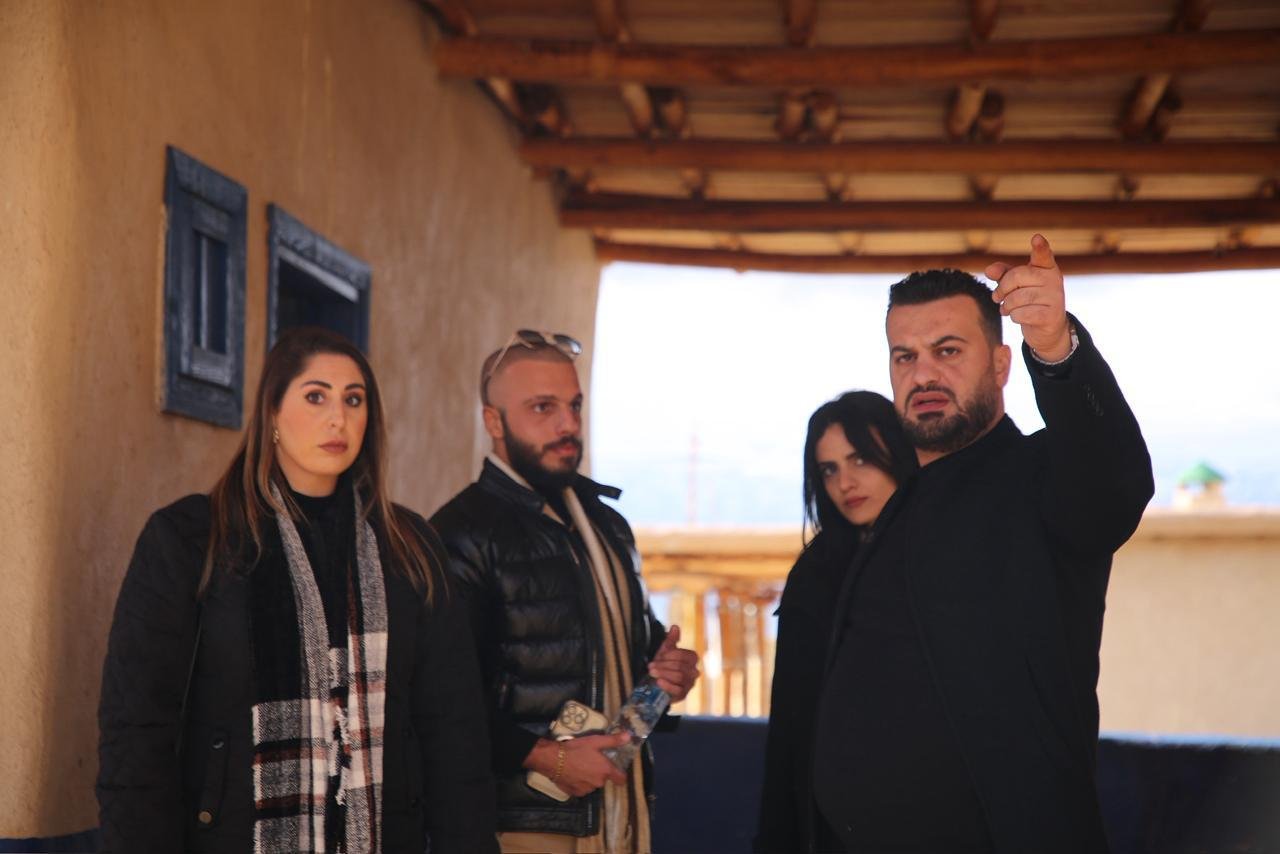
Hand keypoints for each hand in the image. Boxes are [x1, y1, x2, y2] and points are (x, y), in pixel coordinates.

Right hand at [524, 733, 629, 797]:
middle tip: (591, 760)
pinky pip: (581, 788)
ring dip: (589, 777)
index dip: (620, 774)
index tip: (616, 769)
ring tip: (579, 766)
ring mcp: (586, 790)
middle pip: (603, 779)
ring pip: (592, 784)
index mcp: (605, 771)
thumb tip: (629, 737)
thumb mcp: (595, 741)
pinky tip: (572, 774)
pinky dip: (579, 782)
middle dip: (599, 771)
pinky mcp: (575, 793)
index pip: (621, 779)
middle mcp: (598, 783)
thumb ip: (613, 740)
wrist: (553, 759)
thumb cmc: (576, 749)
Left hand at [648, 624, 699, 701]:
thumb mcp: (664, 651)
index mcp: (692, 658)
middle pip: (681, 666)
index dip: (669, 655)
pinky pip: (678, 690)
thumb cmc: (663, 665)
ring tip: (652, 672)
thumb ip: (670, 640)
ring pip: (680, 677)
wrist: (657, 683)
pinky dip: (667, 685)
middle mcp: (694, 671)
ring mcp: (690, 684)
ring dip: (664, 674)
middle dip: (664, 665)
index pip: (683, 655)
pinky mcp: (684, 695)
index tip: (658, 656)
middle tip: (651, 666)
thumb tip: (675, 626)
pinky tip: (659, 682)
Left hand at [985, 234, 1071, 360]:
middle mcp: (1054, 279)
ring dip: (1007, 306)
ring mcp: (1055, 297)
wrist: (1046, 328)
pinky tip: (1018, 317)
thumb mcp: (1015, 285)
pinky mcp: (1052, 315)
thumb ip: (1002, 274)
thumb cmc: (1028, 301)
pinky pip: (1021, 314)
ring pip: (1016, 298)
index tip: (1036, 238)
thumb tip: (989, 270)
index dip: (1040, 247)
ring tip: (1007, 309)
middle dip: (1002, 289)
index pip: (1043, 255)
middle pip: (1016, 277)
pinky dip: (1014, 317)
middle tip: (997, 297)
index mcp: (1046, 268)